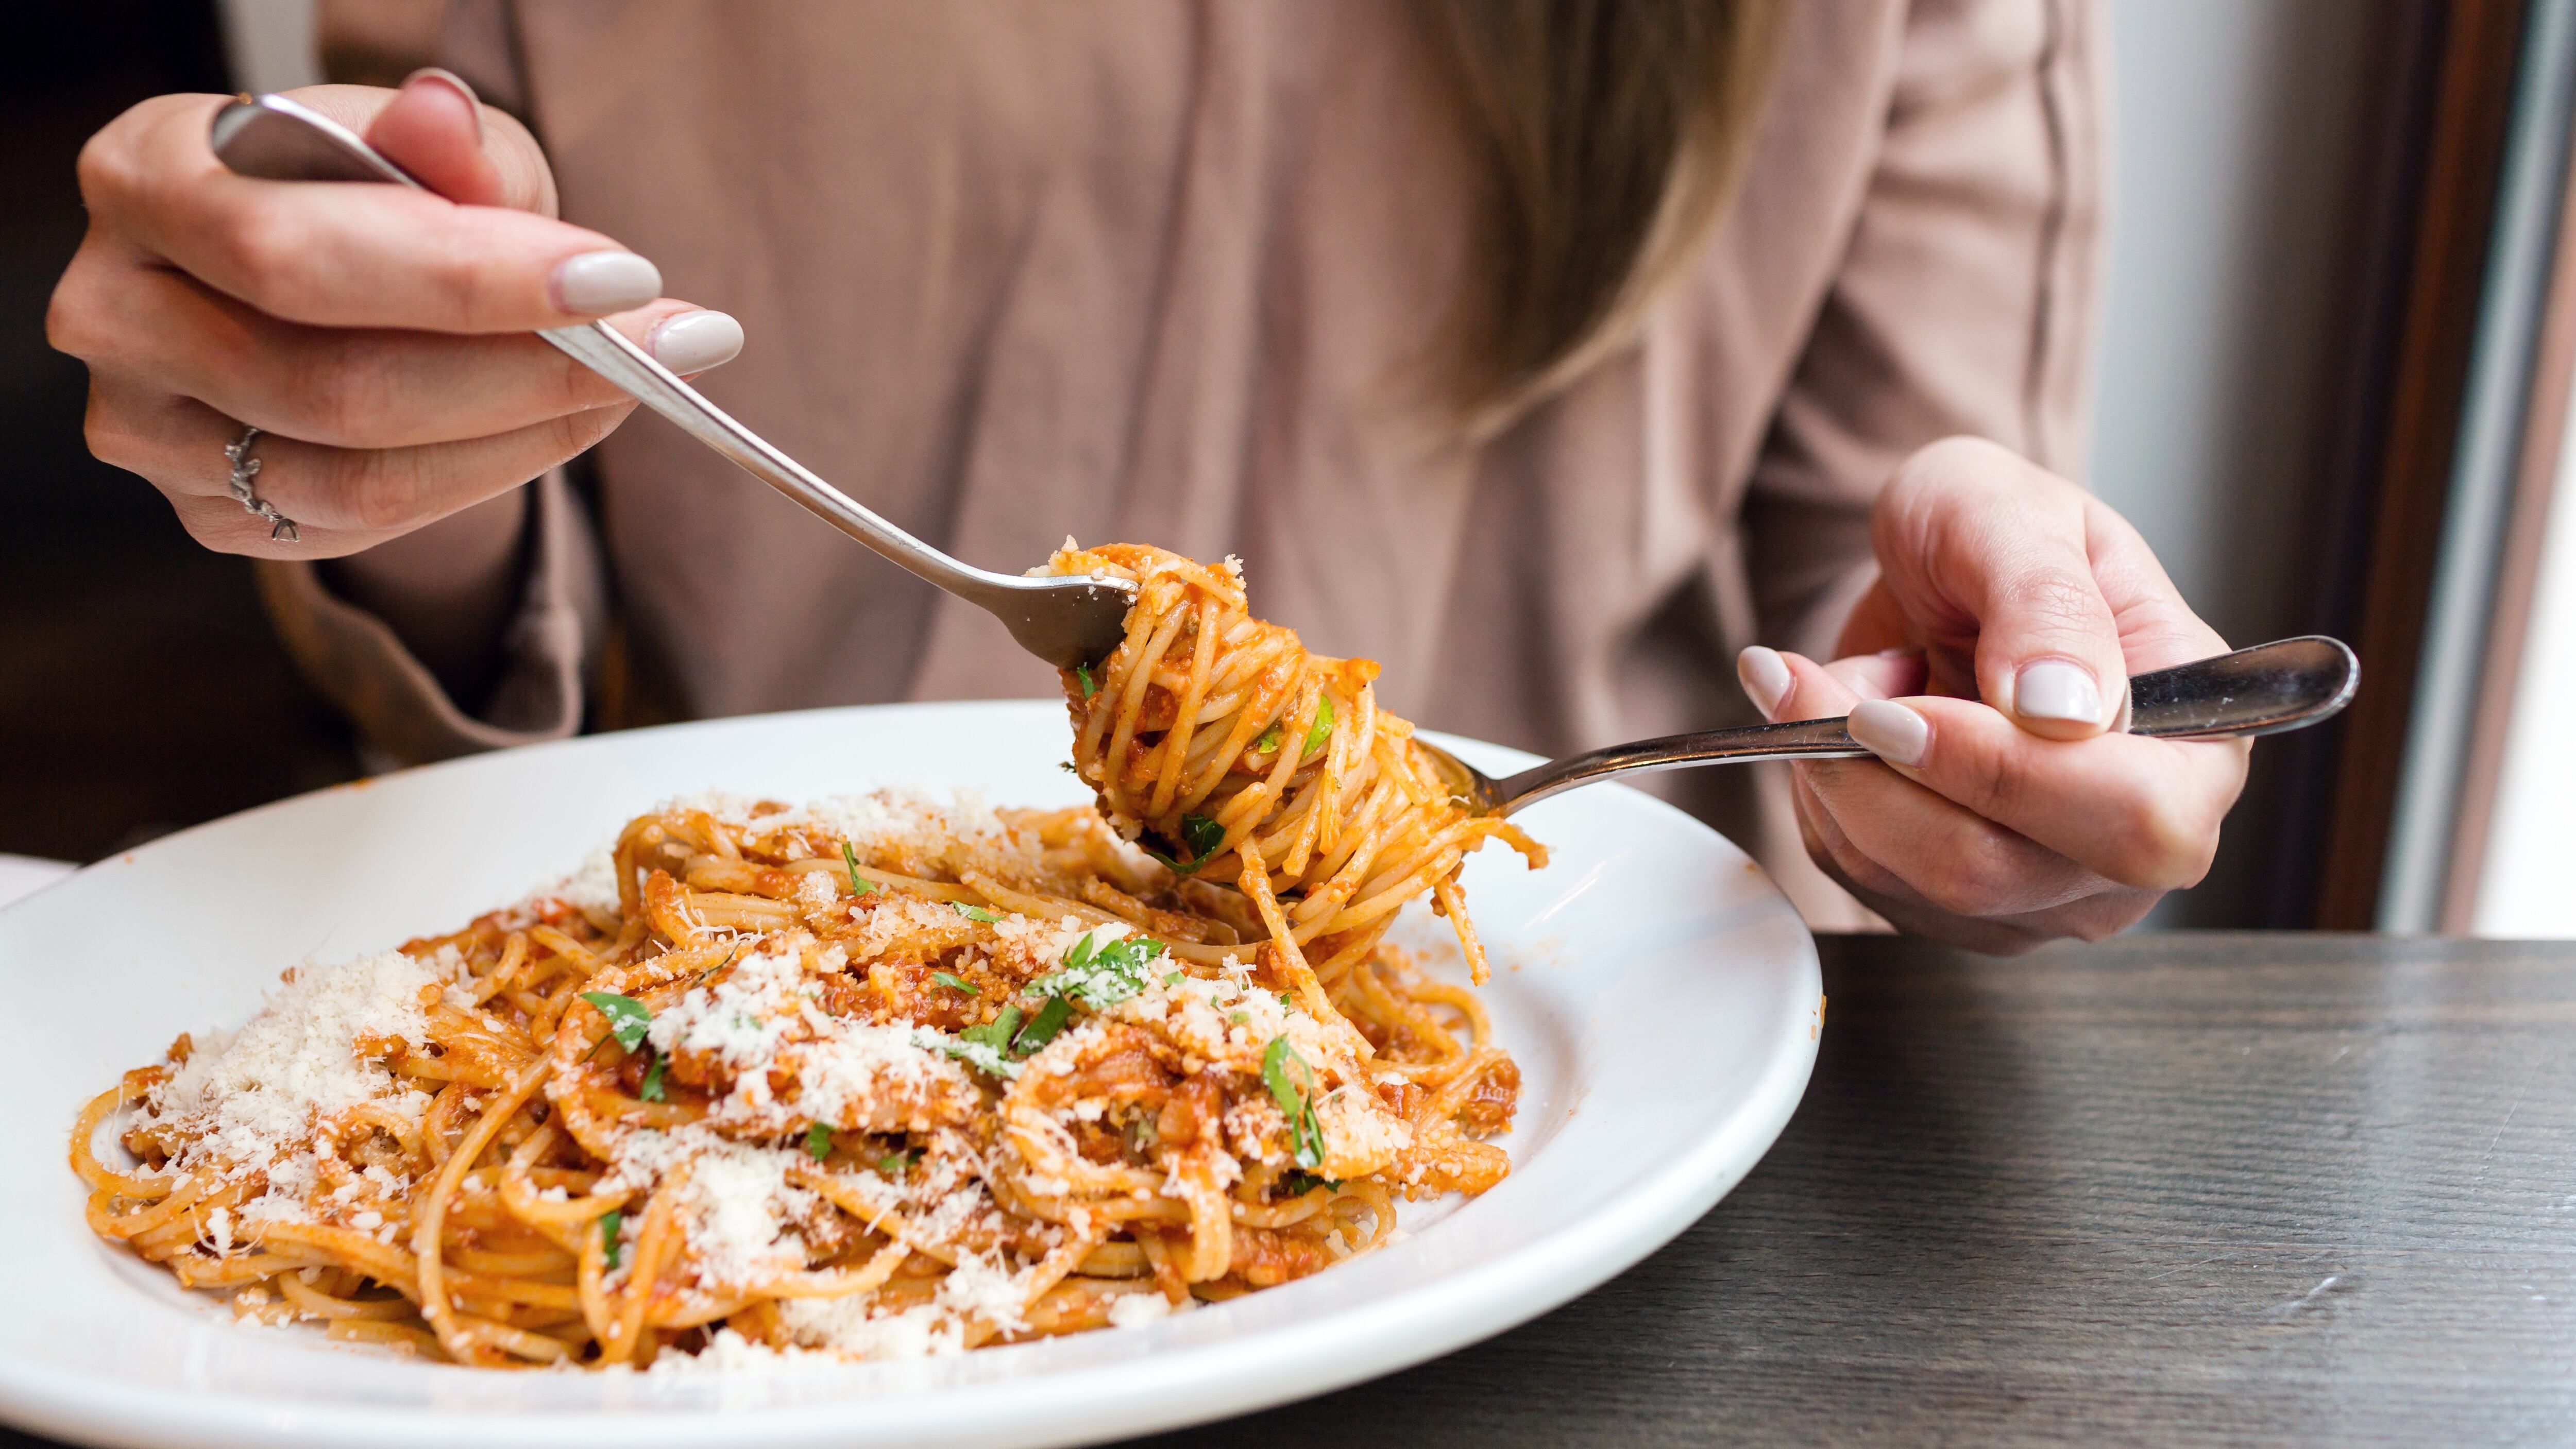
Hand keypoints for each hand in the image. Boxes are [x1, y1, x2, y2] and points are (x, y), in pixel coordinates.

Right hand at [48, 71, 743, 558]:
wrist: (328, 283)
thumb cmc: (366, 194)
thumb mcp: (426, 146)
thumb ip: (444, 146)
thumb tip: (442, 119)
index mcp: (146, 175)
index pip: (298, 250)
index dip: (470, 277)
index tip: (622, 278)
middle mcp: (117, 309)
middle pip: (336, 381)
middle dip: (528, 367)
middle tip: (665, 344)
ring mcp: (151, 427)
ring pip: (361, 471)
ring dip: (526, 432)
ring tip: (632, 381)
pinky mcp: (209, 512)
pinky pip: (366, 520)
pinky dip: (488, 475)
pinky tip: (559, 425)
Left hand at [1736, 437, 2249, 951]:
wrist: (1933, 571)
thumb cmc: (1995, 533)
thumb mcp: (2015, 517)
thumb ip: (2047, 604)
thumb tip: (2063, 711)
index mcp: (2198, 744)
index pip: (2132, 818)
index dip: (2003, 772)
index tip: (1895, 706)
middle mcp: (2134, 841)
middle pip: (1996, 869)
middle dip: (1880, 773)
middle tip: (1811, 681)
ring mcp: (2045, 889)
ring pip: (1912, 880)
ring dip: (1837, 771)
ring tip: (1838, 681)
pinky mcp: (1957, 906)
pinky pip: (1862, 875)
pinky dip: (1823, 793)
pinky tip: (1843, 728)